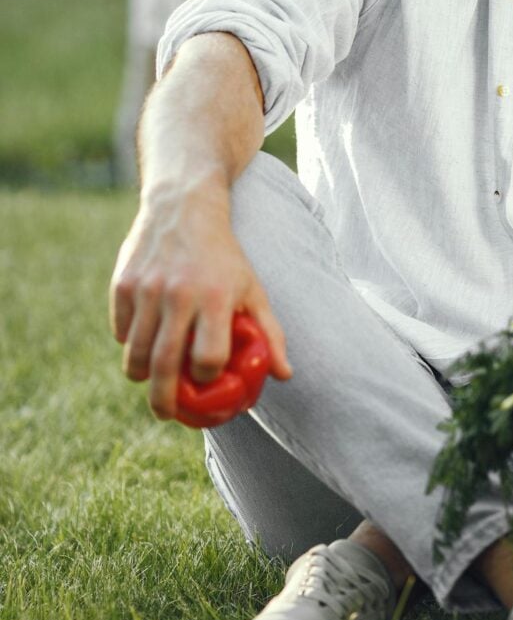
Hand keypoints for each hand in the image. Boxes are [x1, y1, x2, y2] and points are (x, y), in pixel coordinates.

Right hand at [109, 178, 291, 421]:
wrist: (184, 205)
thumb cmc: (224, 256)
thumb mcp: (253, 288)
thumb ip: (270, 333)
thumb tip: (284, 376)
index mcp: (215, 297)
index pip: (209, 357)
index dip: (209, 376)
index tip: (209, 379)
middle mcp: (179, 294)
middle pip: (165, 365)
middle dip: (164, 400)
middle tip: (165, 414)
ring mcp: (147, 289)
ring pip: (135, 354)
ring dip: (142, 376)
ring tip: (151, 381)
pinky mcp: (123, 284)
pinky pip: (120, 330)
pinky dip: (128, 343)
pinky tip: (141, 340)